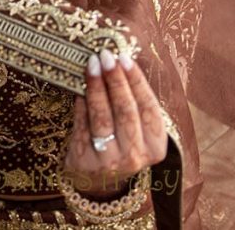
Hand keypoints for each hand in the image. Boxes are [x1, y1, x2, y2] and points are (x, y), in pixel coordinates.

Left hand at [62, 48, 167, 198]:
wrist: (97, 179)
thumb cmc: (120, 143)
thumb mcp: (135, 130)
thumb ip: (132, 103)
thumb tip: (118, 62)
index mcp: (156, 147)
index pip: (148, 108)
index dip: (136, 81)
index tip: (124, 58)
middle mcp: (136, 156)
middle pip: (126, 111)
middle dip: (115, 80)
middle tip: (106, 56)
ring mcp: (110, 161)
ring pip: (103, 118)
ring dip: (96, 88)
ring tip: (91, 65)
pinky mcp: (86, 161)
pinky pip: (82, 125)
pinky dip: (81, 103)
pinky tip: (78, 86)